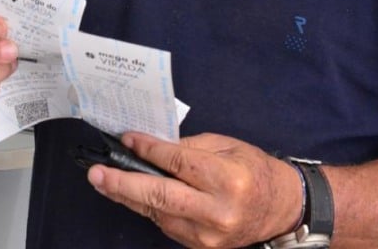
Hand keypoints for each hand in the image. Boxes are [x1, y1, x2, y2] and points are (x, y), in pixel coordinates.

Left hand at [86, 132, 301, 248]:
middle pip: (160, 196)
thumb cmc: (255, 170)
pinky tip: (133, 195)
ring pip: (157, 213)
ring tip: (104, 180)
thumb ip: (188, 148)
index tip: (126, 139)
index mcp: (227, 179)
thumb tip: (150, 146)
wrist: (282, 209)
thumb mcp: (227, 147)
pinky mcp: (201, 247)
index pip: (177, 163)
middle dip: (122, 183)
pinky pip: (165, 224)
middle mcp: (216, 211)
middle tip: (96, 172)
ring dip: (128, 196)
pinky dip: (147, 208)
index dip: (147, 150)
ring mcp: (207, 235)